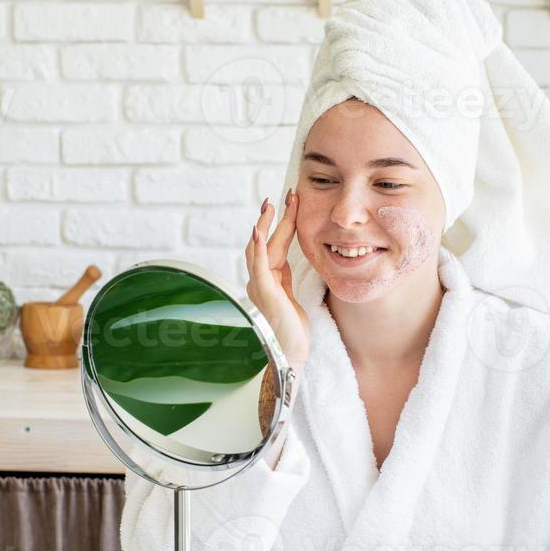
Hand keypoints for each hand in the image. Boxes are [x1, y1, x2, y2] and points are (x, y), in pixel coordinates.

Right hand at [245, 188, 309, 367]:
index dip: (281, 225)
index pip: (274, 245)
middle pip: (265, 242)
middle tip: (283, 196)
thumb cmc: (292, 330)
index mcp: (269, 279)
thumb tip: (288, 263)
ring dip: (266, 226)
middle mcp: (260, 280)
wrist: (291, 354)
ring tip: (272, 205)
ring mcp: (259, 286)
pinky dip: (257, 247)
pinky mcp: (264, 293)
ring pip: (260, 249)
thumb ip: (286, 279)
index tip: (289, 204)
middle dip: (274, 219)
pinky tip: (258, 231)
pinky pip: (259, 265)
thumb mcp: (292, 297)